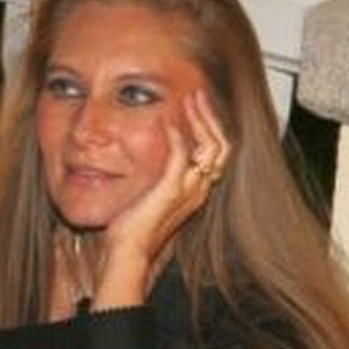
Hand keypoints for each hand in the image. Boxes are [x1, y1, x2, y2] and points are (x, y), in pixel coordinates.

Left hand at [91, 89, 230, 309]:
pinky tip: (167, 120)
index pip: (216, 152)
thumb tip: (147, 158)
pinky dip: (177, 134)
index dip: (211, 127)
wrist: (126, 254)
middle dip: (211, 116)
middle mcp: (198, 190)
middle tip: (198, 94)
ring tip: (190, 99)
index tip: (198, 106)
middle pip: (221, 145)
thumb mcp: (150, 197)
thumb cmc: (132, 230)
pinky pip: (182, 155)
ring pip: (210, 146)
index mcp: (195, 191)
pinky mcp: (171, 191)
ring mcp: (188, 191)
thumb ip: (158, 179)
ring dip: (199, 119)